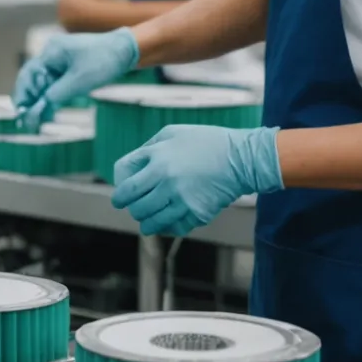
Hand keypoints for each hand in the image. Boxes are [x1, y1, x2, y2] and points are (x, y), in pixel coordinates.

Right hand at [12, 28, 138, 130]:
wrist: (127, 50)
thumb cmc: (104, 61)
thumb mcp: (79, 82)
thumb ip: (55, 96)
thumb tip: (37, 111)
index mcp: (51, 51)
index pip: (28, 74)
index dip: (23, 95)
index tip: (21, 114)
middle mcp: (51, 54)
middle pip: (33, 79)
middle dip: (30, 100)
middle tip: (27, 121)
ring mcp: (60, 59)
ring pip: (43, 82)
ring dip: (40, 100)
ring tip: (37, 120)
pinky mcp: (69, 66)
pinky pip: (54, 82)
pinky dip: (51, 96)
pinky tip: (49, 110)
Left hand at [111, 125, 282, 235]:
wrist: (242, 158)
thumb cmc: (206, 142)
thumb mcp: (172, 134)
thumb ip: (148, 149)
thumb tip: (130, 169)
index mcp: (157, 161)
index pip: (125, 187)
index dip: (119, 195)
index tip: (120, 199)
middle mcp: (166, 182)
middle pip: (136, 207)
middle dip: (132, 210)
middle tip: (135, 209)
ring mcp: (182, 200)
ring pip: (152, 222)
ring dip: (147, 223)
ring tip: (147, 223)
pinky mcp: (198, 213)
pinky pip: (175, 228)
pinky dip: (169, 227)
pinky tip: (168, 223)